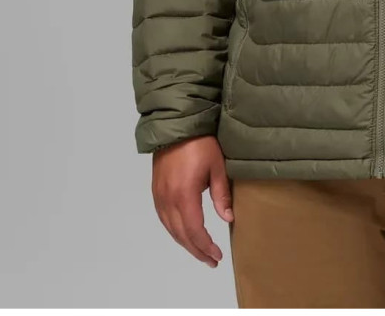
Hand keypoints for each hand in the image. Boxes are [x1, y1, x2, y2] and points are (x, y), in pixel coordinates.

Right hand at [151, 135, 233, 267]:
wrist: (177, 125)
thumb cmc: (200, 142)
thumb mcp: (217, 166)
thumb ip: (221, 194)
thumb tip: (228, 219)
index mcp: (184, 194)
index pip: (194, 230)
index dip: (205, 246)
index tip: (217, 256)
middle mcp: (167, 199)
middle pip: (180, 234)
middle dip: (196, 250)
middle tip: (211, 260)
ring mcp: (159, 195)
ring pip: (170, 229)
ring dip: (185, 243)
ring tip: (200, 251)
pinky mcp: (156, 191)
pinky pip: (164, 218)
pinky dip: (175, 230)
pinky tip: (185, 233)